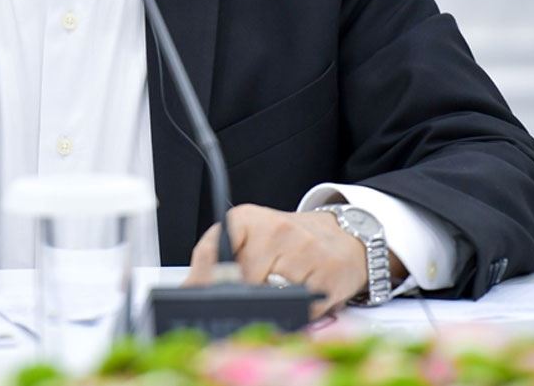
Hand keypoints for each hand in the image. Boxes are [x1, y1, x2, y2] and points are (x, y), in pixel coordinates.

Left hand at [185, 203, 381, 318]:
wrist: (342, 237)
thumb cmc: (289, 242)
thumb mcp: (249, 238)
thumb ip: (219, 260)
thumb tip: (190, 292)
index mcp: (247, 219)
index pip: (212, 250)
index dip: (201, 281)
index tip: (196, 297)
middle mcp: (275, 230)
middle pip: (240, 282)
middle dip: (239, 298)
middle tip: (247, 297)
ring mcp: (304, 252)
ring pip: (269, 299)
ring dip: (269, 307)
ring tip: (278, 292)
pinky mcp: (328, 277)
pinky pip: (299, 312)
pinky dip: (297, 315)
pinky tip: (301, 297)